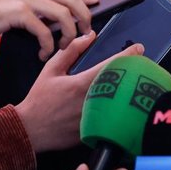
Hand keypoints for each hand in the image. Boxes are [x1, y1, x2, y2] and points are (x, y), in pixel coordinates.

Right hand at [0, 0, 98, 59]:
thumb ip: (31, 10)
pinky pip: (44, 30)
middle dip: (83, 17)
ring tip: (61, 47)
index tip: (96, 3)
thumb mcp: (12, 10)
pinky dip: (47, 45)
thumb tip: (51, 20)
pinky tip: (43, 54)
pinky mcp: (17, 13)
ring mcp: (24, 0)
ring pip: (62, 14)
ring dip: (67, 34)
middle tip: (85, 33)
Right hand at [15, 32, 144, 152]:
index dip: (127, 55)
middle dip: (132, 75)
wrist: (29, 130)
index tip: (139, 48)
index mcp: (81, 84)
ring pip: (118, 104)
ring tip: (135, 85)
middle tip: (140, 67)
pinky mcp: (93, 132)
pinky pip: (110, 120)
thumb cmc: (39, 99)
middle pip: (120, 85)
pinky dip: (118, 112)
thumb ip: (71, 51)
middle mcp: (90, 101)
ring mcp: (93, 119)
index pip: (110, 66)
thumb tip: (89, 36)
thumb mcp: (51, 70)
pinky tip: (123, 107)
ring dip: (127, 93)